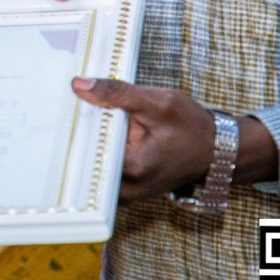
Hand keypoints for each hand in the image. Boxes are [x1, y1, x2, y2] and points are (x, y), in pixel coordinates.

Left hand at [70, 79, 278, 200]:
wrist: (218, 151)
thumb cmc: (193, 128)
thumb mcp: (159, 102)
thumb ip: (117, 93)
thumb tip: (78, 85)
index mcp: (132, 168)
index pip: (84, 150)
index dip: (71, 126)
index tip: (61, 109)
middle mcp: (125, 189)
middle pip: (81, 162)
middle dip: (73, 135)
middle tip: (63, 111)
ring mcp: (124, 194)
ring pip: (88, 168)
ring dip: (84, 144)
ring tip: (79, 119)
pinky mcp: (125, 191)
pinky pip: (99, 172)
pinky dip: (96, 152)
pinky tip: (96, 131)